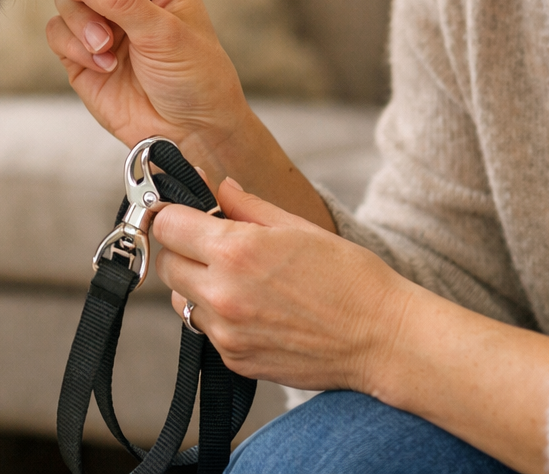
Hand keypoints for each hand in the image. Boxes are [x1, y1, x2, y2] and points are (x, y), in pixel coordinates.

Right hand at [45, 0, 253, 178]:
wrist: (189, 132)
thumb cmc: (195, 76)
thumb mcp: (164, 32)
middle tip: (102, 23)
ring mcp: (100, 21)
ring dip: (80, 25)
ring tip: (106, 50)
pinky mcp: (80, 51)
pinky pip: (56, 33)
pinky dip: (74, 48)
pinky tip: (103, 66)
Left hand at [153, 178, 408, 391]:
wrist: (382, 340)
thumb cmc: (349, 278)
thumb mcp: (299, 227)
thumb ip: (247, 205)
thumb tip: (217, 186)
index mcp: (236, 251)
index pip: (166, 224)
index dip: (173, 213)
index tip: (186, 213)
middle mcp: (223, 294)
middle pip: (166, 264)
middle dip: (182, 249)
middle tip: (212, 245)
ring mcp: (227, 333)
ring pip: (180, 301)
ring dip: (196, 286)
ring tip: (238, 280)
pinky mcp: (235, 361)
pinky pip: (206, 332)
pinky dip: (218, 318)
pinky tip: (255, 310)